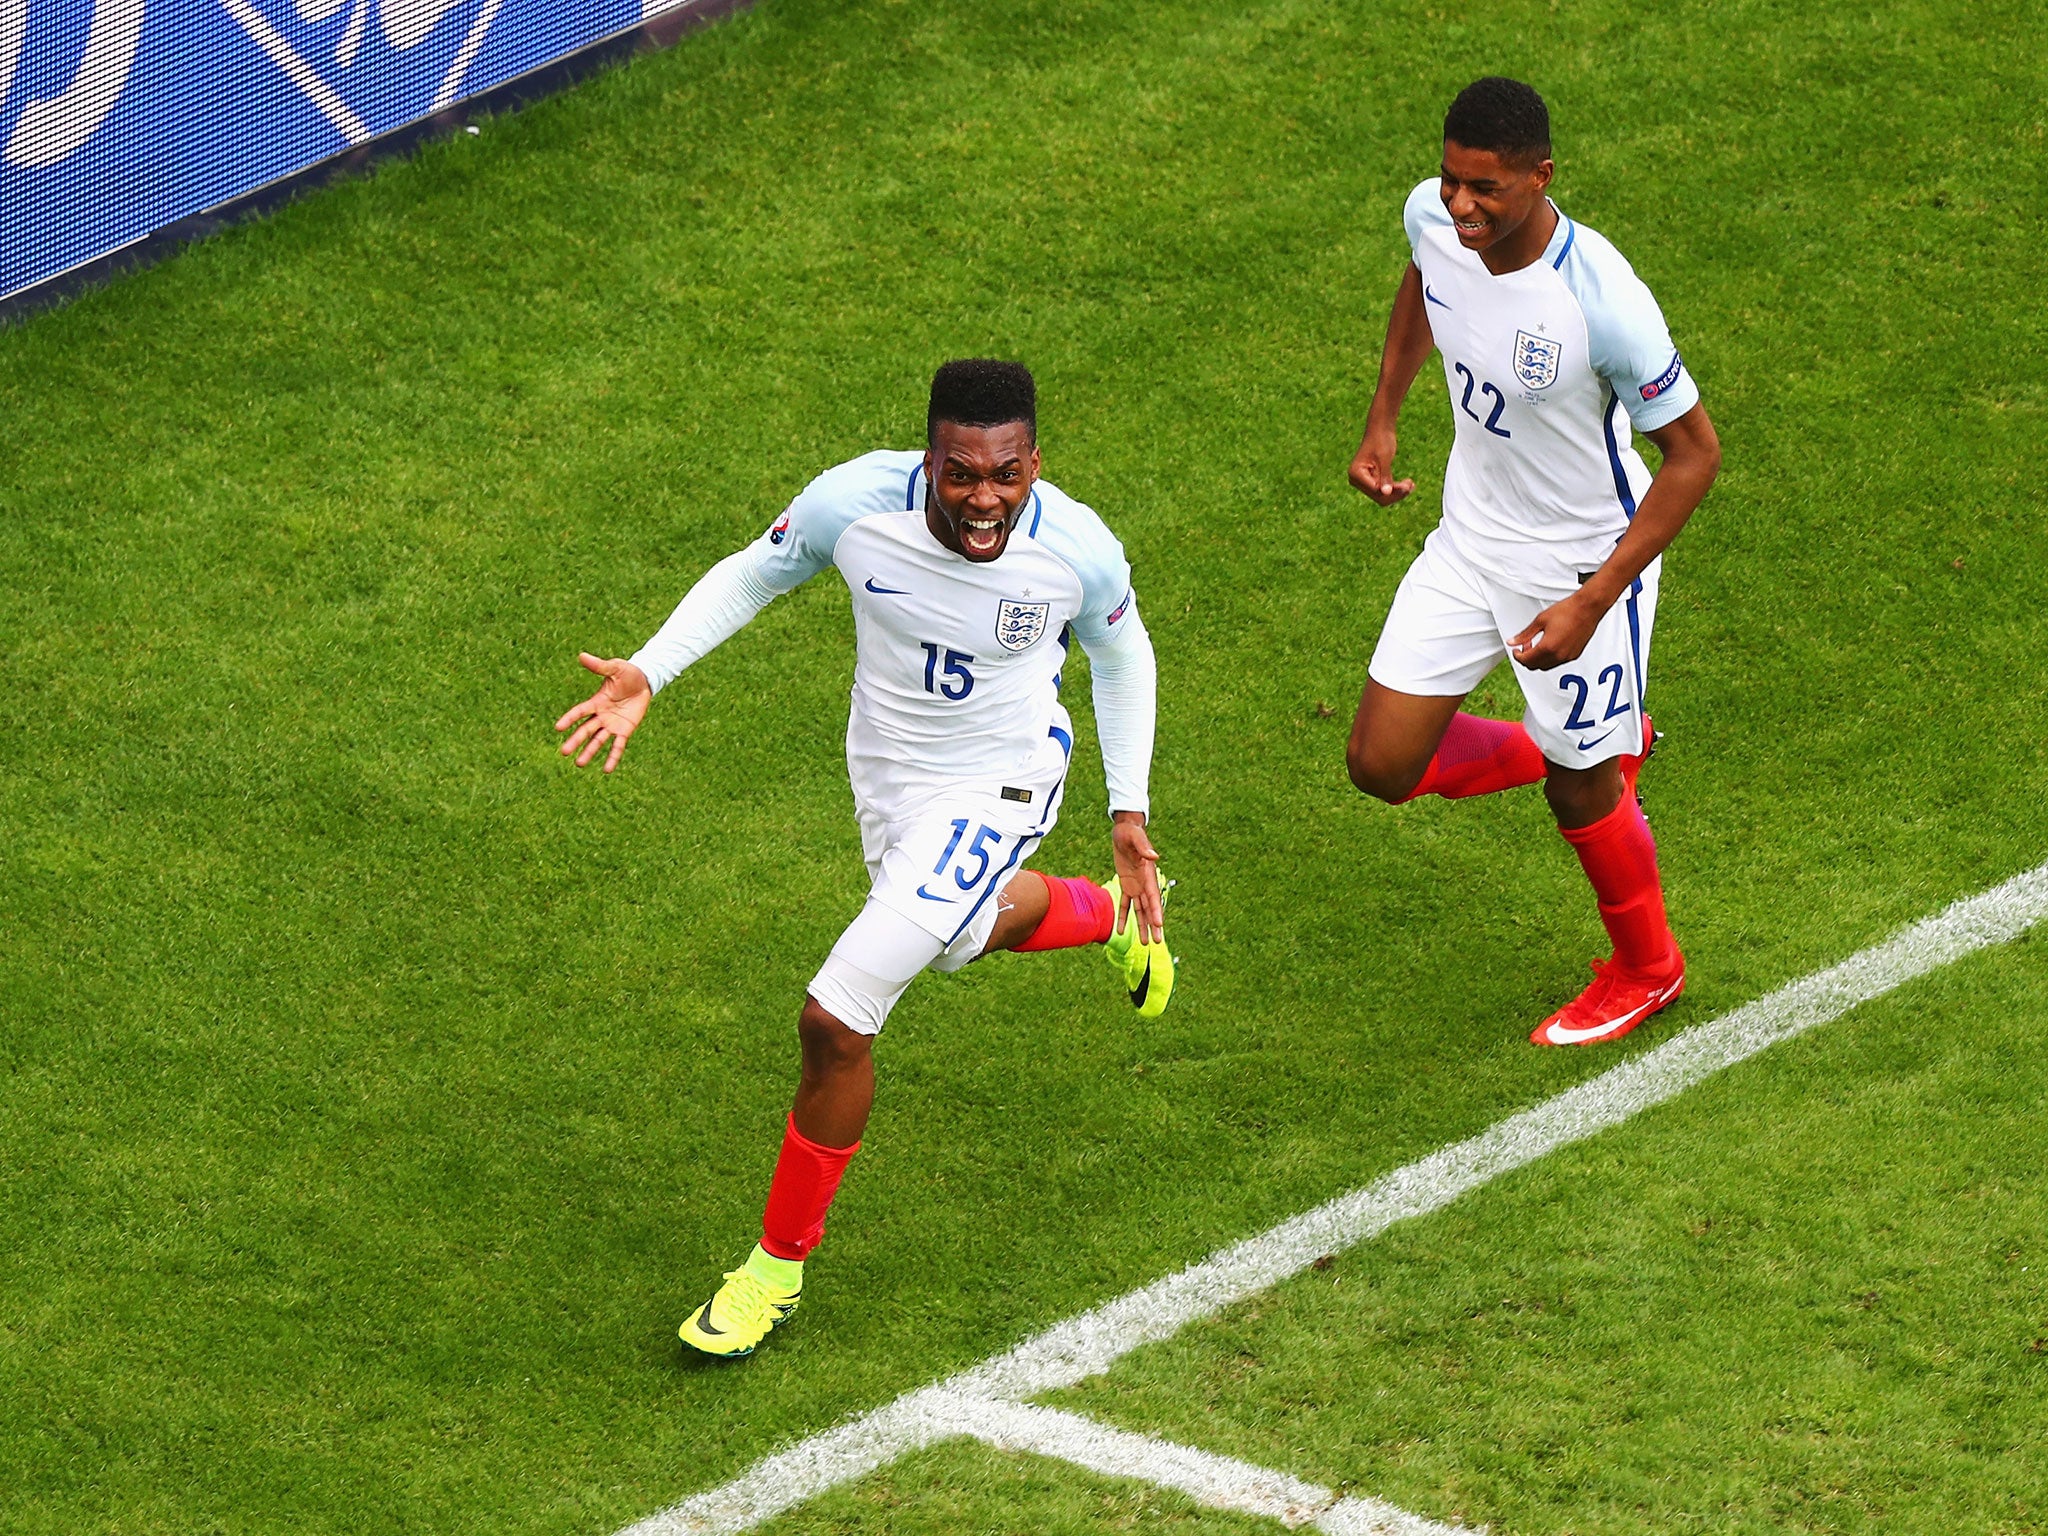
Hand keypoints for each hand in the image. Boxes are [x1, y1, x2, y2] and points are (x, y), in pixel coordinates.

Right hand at [554, 653, 651, 771]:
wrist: (645, 681)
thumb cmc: (628, 673)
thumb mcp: (615, 668)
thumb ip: (599, 666)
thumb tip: (582, 655)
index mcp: (596, 702)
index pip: (580, 712)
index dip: (569, 719)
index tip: (558, 728)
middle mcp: (601, 715)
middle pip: (585, 730)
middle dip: (575, 741)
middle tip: (564, 752)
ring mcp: (612, 725)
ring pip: (598, 741)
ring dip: (589, 752)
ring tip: (579, 764)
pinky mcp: (624, 730)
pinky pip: (618, 746)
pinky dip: (612, 757)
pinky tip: (607, 769)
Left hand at [1110, 811, 1164, 944]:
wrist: (1124, 830)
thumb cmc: (1131, 832)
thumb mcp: (1136, 838)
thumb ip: (1144, 847)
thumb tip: (1154, 856)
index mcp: (1148, 874)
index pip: (1153, 896)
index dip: (1156, 911)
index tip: (1159, 925)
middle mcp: (1145, 884)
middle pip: (1150, 908)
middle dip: (1153, 925)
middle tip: (1157, 942)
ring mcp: (1136, 886)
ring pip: (1140, 910)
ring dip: (1142, 926)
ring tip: (1144, 943)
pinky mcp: (1126, 885)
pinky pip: (1125, 904)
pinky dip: (1123, 917)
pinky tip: (1121, 931)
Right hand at [1348, 428, 1413, 505]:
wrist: (1380, 429)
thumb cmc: (1381, 440)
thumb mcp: (1384, 458)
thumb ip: (1384, 476)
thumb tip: (1385, 493)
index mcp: (1356, 474)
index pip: (1375, 491)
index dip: (1392, 491)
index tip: (1408, 485)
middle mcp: (1356, 480)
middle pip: (1379, 496)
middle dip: (1395, 493)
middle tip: (1411, 485)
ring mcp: (1363, 481)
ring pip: (1382, 496)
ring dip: (1398, 492)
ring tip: (1411, 485)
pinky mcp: (1371, 480)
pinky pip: (1384, 490)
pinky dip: (1396, 488)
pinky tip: (1409, 484)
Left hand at [1509, 591, 1603, 669]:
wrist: (1587, 608)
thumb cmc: (1568, 611)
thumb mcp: (1540, 620)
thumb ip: (1525, 634)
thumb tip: (1513, 641)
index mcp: (1547, 647)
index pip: (1526, 660)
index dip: (1518, 656)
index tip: (1516, 650)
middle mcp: (1558, 655)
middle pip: (1535, 666)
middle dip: (1527, 658)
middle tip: (1525, 647)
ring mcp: (1568, 657)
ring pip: (1547, 666)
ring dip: (1538, 659)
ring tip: (1537, 645)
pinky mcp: (1575, 655)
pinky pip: (1558, 662)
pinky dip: (1549, 658)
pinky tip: (1549, 646)